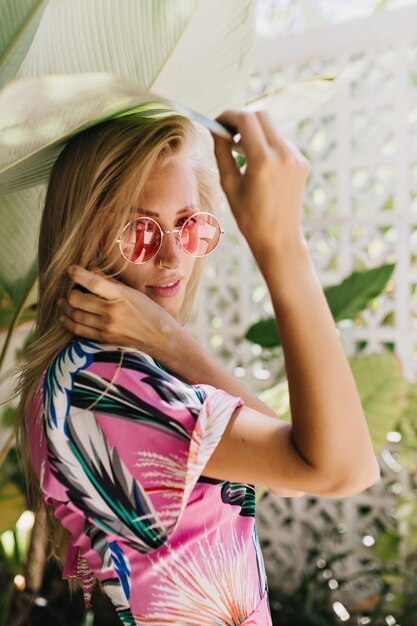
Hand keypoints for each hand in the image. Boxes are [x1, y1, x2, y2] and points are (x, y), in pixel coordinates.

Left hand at [58, 266, 179, 358]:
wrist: (161, 338)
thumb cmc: (150, 312)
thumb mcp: (133, 293)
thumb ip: (111, 283)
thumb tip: (91, 271)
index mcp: (121, 296)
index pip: (94, 282)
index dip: (78, 274)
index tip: (71, 270)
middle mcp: (112, 312)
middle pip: (77, 299)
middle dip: (68, 292)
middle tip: (68, 288)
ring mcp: (106, 328)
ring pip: (74, 315)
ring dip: (65, 307)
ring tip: (63, 301)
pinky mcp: (103, 339)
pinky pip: (78, 330)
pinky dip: (68, 322)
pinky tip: (66, 317)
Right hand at [211, 110, 309, 256]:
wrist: (279, 238)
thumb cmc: (249, 217)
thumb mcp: (229, 185)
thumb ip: (222, 153)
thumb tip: (216, 130)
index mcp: (262, 161)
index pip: (245, 119)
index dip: (228, 116)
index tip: (217, 123)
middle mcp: (283, 154)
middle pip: (260, 115)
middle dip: (241, 119)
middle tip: (228, 132)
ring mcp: (296, 157)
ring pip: (271, 129)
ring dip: (254, 134)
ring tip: (241, 154)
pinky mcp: (302, 162)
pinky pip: (280, 143)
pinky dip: (266, 146)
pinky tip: (260, 168)